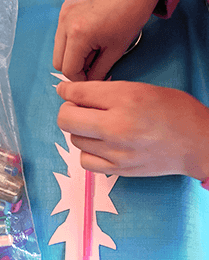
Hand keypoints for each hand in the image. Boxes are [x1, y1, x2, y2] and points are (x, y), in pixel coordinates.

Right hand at [53, 0, 161, 80]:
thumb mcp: (116, 50)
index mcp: (78, 35)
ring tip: (91, 48)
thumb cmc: (130, 14)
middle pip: (58, 61)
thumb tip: (89, 82)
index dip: (79, 79)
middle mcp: (66, 23)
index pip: (68, 69)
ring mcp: (64, 13)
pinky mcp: (66, 6)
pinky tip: (88, 33)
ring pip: (58, 46)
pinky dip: (72, 37)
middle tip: (90, 66)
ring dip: (71, 52)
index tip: (89, 79)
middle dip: (73, 67)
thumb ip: (98, 72)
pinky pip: (62, 30)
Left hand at [56, 81, 208, 179]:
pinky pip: (85, 161)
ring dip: (80, 131)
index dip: (66, 90)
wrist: (199, 143)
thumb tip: (75, 94)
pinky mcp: (118, 170)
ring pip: (74, 140)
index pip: (78, 93)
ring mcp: (116, 151)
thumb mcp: (142, 89)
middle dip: (68, 110)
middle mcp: (117, 126)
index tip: (64, 91)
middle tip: (78, 109)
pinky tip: (100, 145)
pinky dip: (88, 152)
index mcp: (125, 99)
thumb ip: (108, 91)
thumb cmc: (175, 111)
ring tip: (97, 127)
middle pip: (66, 119)